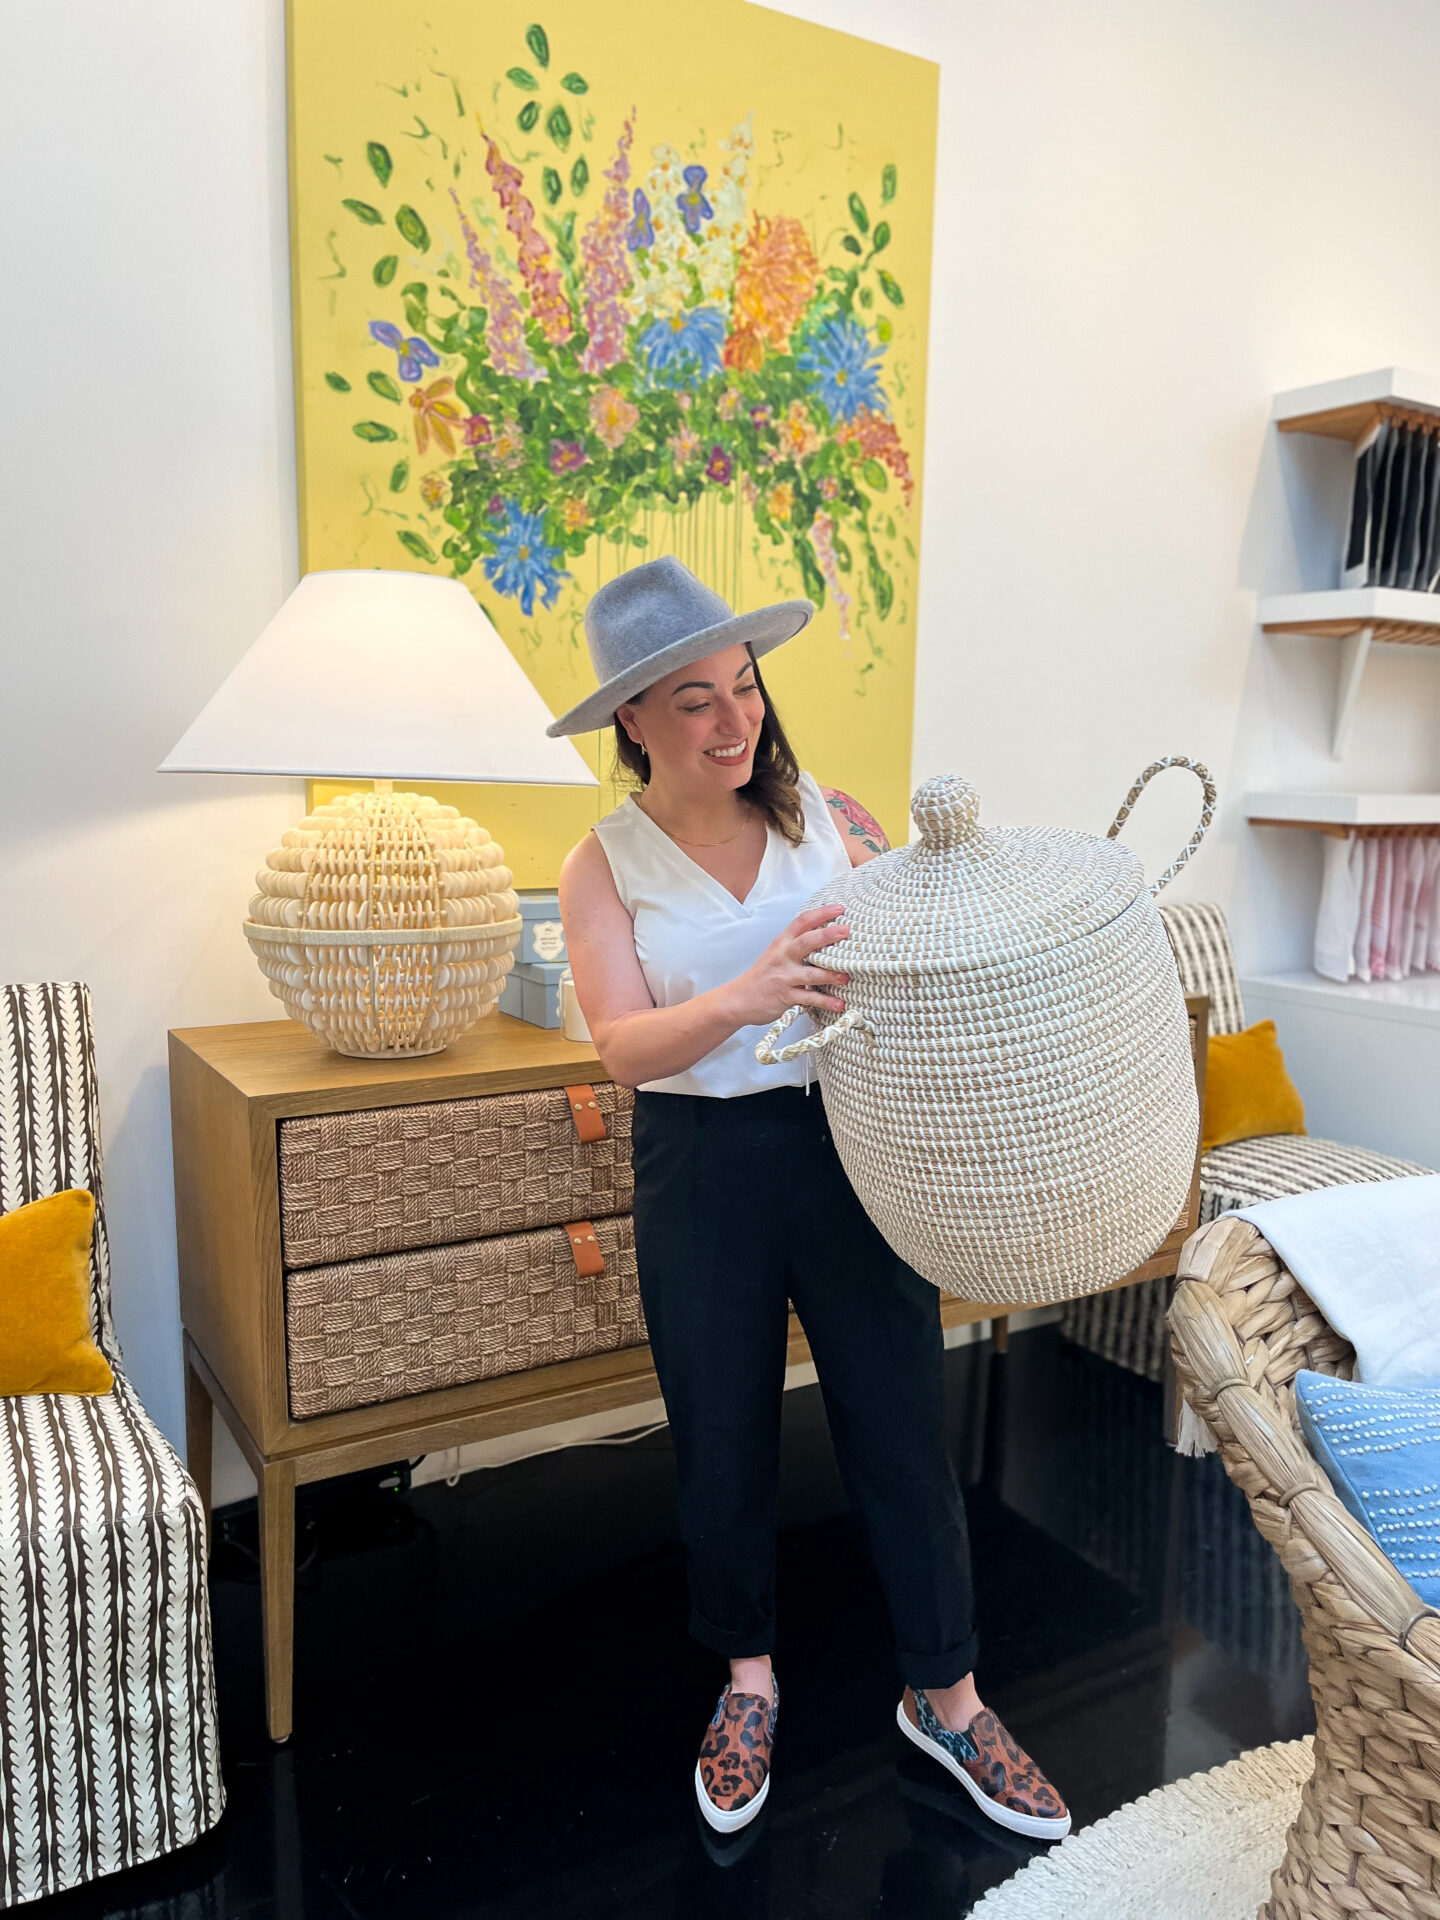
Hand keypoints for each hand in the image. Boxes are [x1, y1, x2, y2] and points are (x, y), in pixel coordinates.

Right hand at [725, 905, 850, 1026]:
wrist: (739, 998)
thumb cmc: (764, 975)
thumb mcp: (777, 953)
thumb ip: (797, 945)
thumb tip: (828, 936)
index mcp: (782, 942)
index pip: (802, 921)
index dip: (822, 913)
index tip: (840, 909)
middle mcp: (783, 956)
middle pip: (807, 942)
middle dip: (828, 935)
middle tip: (846, 931)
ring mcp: (784, 977)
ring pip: (811, 973)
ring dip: (832, 975)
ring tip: (847, 977)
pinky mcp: (786, 996)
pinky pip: (809, 998)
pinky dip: (826, 1002)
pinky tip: (839, 1004)